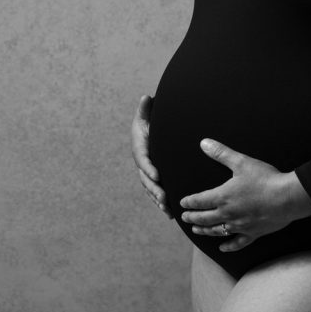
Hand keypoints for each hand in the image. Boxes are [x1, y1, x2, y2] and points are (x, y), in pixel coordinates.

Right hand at [130, 94, 172, 218]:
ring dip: (158, 199)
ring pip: (151, 189)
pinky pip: (156, 192)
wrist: (152, 130)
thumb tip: (146, 98)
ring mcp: (147, 172)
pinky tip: (170, 213)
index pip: (143, 159)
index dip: (149, 168)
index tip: (157, 175)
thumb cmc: (150, 121)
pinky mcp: (155, 179)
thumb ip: (146, 108)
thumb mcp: (146, 114)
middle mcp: (142, 163)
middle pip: (146, 179)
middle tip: (164, 197)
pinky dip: (161, 202)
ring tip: (167, 208)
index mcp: (140, 148)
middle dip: (155, 189)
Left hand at [179, 138, 310, 252]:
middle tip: (184, 218)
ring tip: (197, 231)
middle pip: (205, 218)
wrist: (287, 197)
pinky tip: (223, 248)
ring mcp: (240, 226)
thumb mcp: (241, 162)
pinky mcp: (253, 233)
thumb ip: (221, 153)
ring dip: (204, 231)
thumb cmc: (265, 179)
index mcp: (223, 197)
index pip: (200, 201)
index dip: (190, 202)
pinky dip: (229, 246)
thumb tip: (204, 143)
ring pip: (217, 231)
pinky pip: (237, 243)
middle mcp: (228, 214)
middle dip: (193, 218)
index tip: (183, 203)